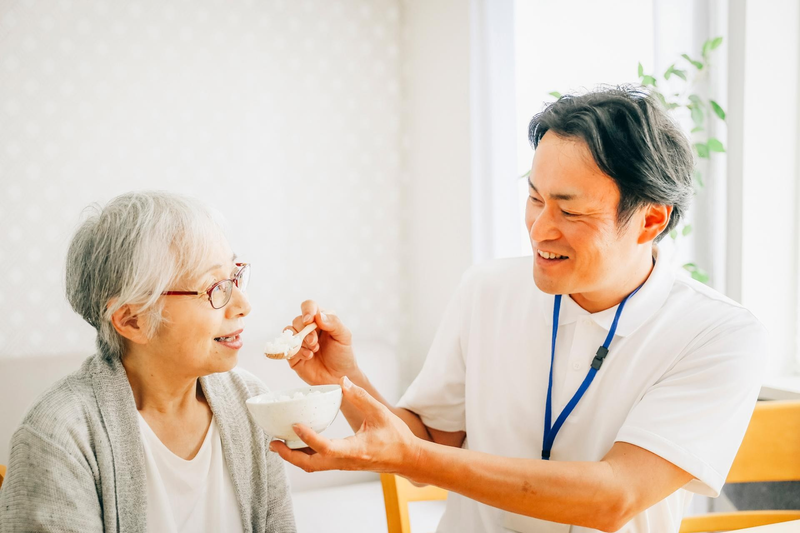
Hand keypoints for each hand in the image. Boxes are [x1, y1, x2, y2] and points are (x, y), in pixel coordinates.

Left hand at [269, 377, 420, 474]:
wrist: (407, 458)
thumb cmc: (396, 437)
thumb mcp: (380, 413)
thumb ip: (361, 397)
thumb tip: (342, 381)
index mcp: (354, 449)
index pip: (326, 447)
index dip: (308, 437)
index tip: (295, 425)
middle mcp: (345, 461)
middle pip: (311, 465)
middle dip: (289, 456)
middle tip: (273, 443)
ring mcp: (343, 464)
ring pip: (312, 466)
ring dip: (294, 457)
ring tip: (279, 444)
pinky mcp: (343, 463)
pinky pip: (319, 463)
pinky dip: (305, 455)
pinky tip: (299, 444)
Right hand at [284, 300, 359, 385]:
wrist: (339, 377)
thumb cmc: (343, 355)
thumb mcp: (344, 337)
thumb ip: (334, 323)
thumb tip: (318, 315)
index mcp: (320, 319)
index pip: (309, 306)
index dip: (307, 310)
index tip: (309, 320)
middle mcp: (308, 328)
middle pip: (297, 320)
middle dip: (305, 331)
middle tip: (315, 343)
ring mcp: (299, 341)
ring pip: (289, 332)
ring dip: (300, 341)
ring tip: (314, 350)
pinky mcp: (293, 354)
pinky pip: (287, 348)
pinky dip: (296, 351)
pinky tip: (308, 357)